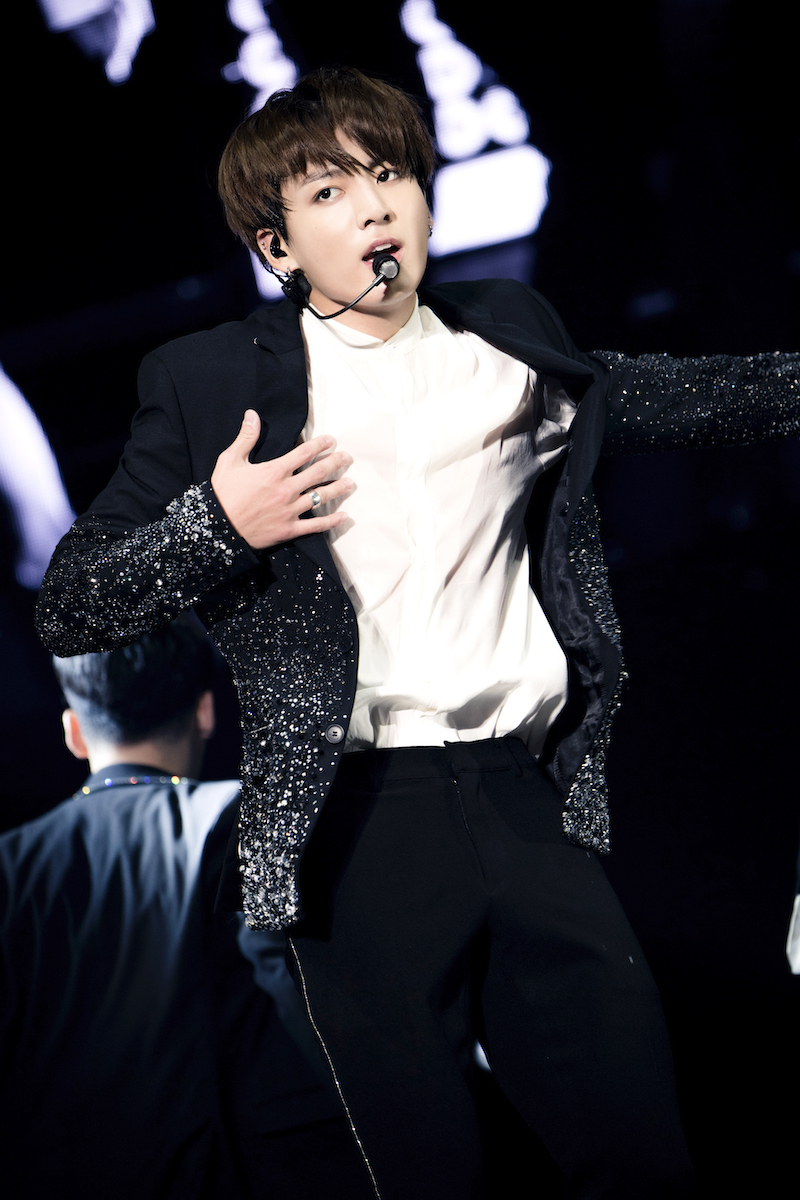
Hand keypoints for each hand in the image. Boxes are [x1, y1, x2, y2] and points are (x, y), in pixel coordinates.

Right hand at [210, 410, 352, 548]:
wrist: (217, 527)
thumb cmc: (223, 493)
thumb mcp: (230, 460)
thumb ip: (245, 438)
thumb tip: (252, 414)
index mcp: (274, 471)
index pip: (304, 453)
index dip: (320, 444)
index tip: (331, 440)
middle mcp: (287, 489)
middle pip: (318, 472)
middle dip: (335, 463)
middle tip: (347, 458)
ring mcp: (290, 510)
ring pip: (321, 497)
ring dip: (338, 488)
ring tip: (351, 483)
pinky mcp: (289, 529)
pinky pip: (315, 525)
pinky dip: (331, 521)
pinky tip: (344, 516)